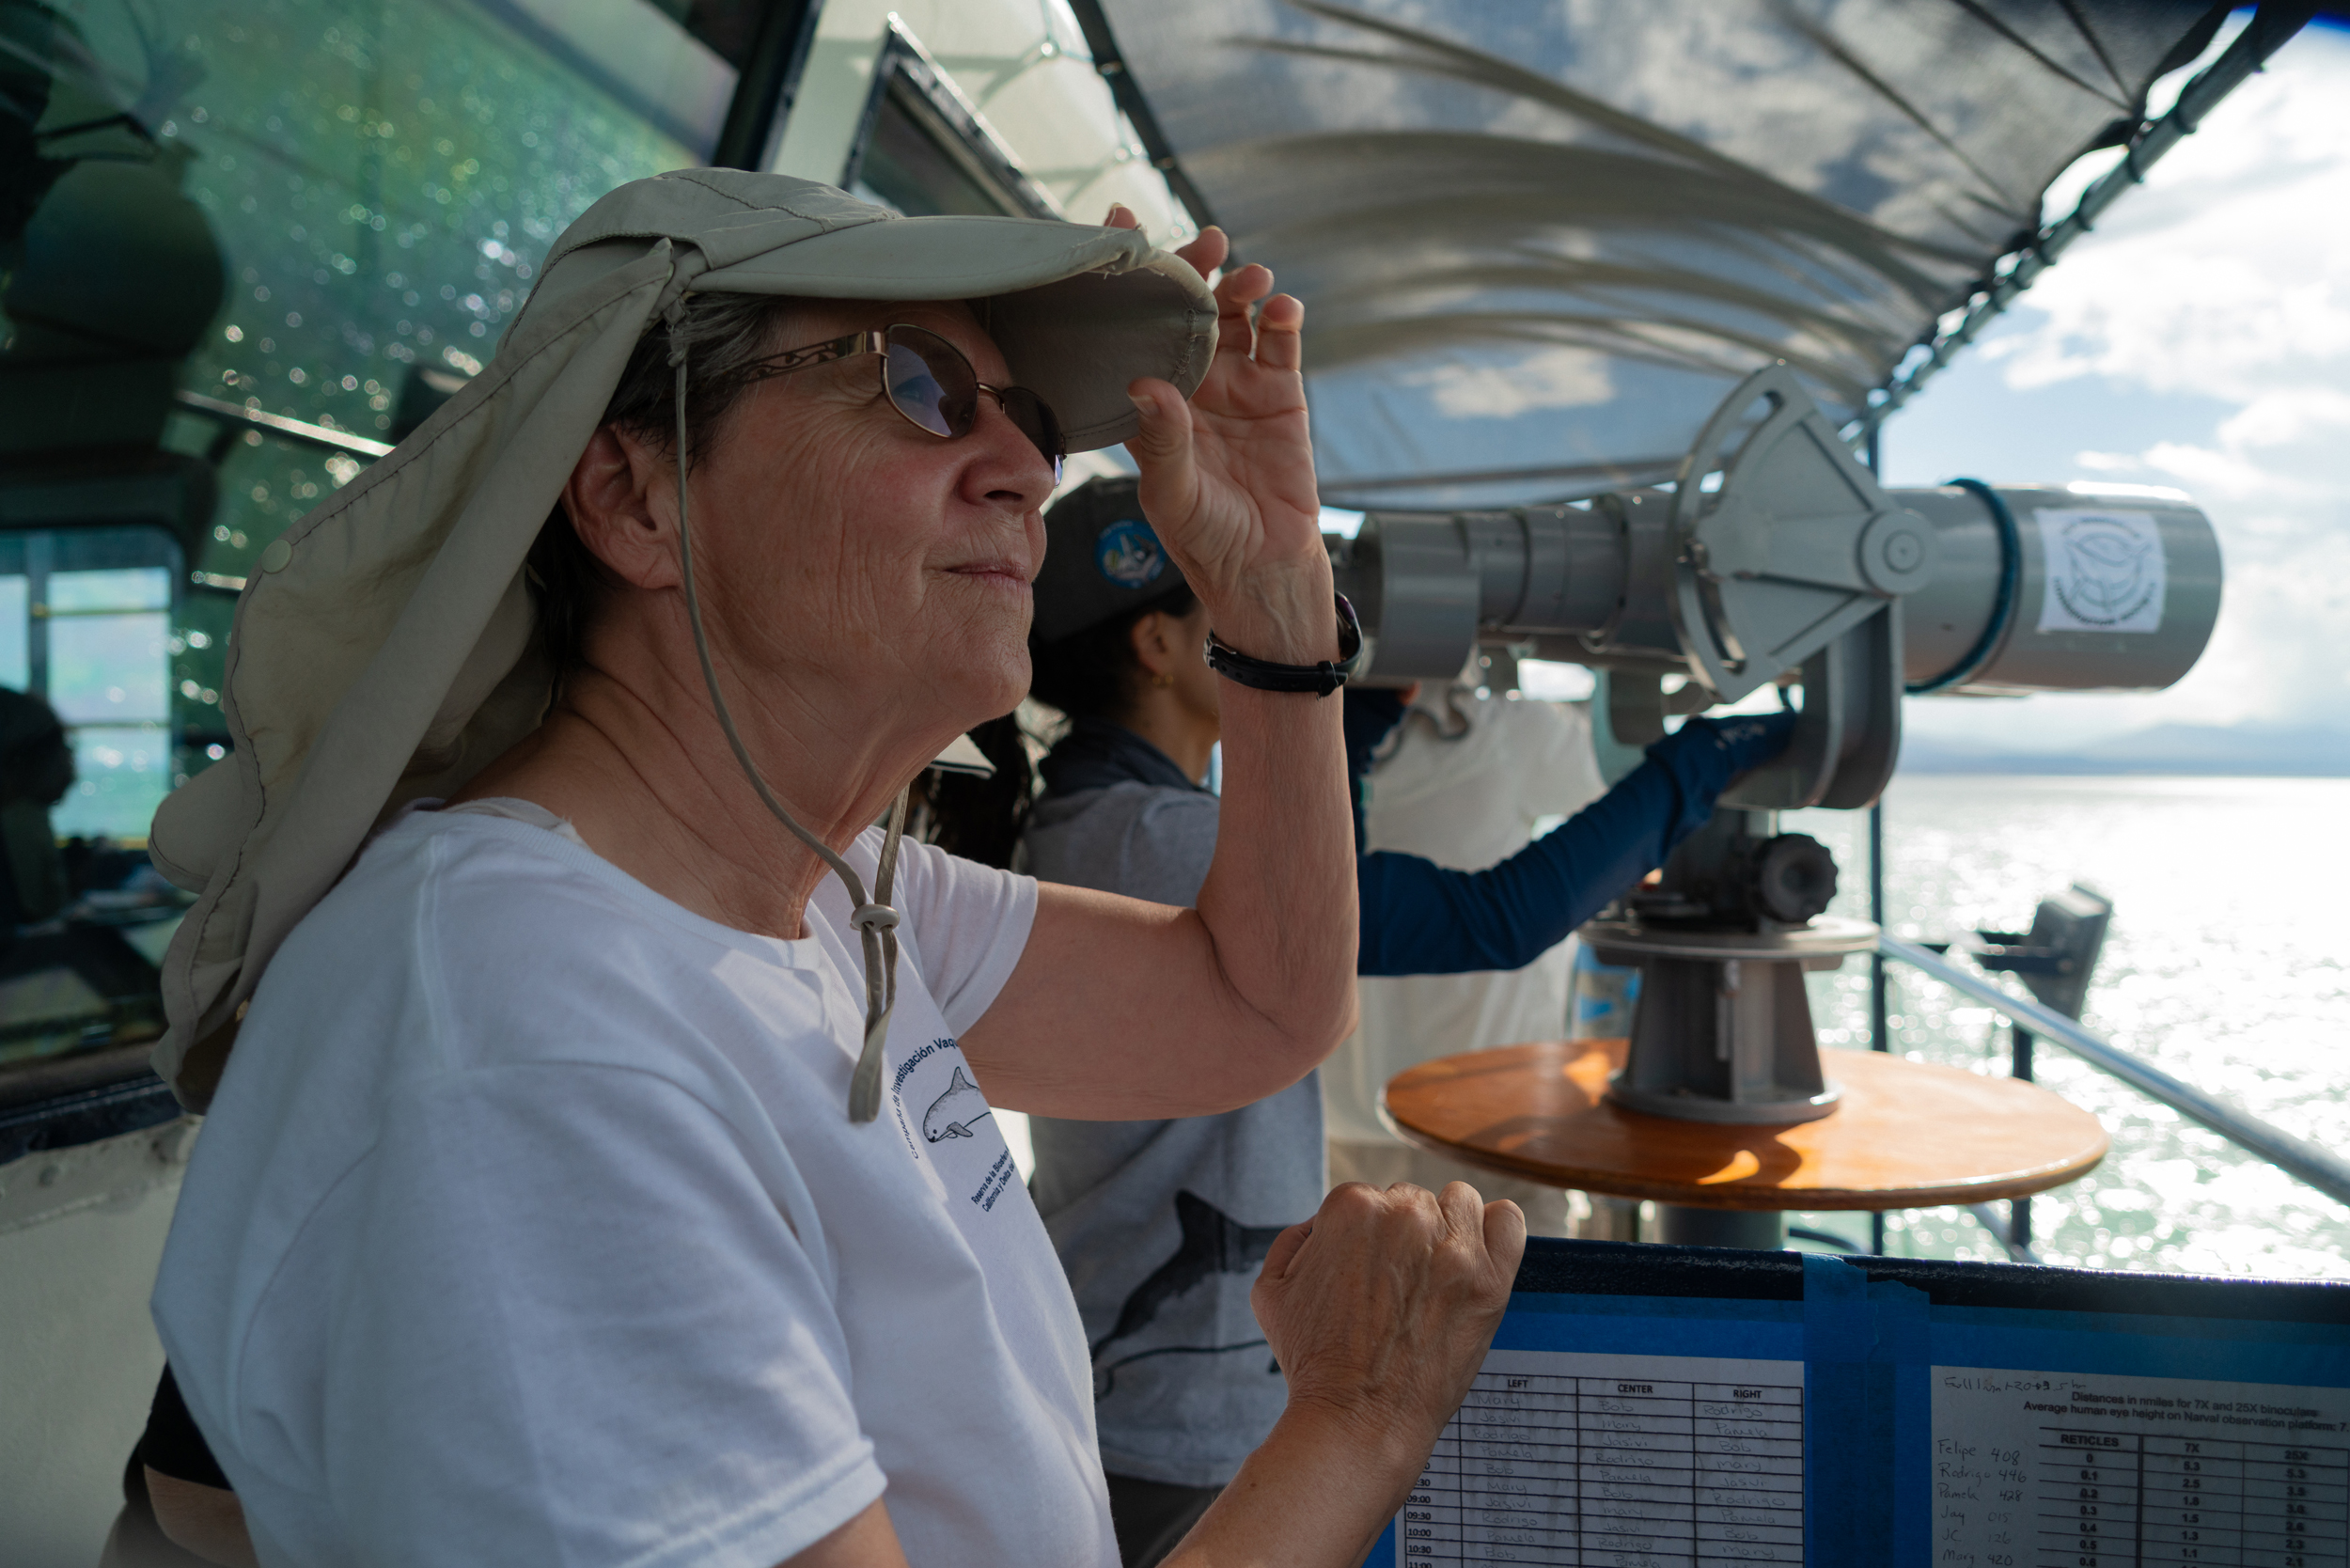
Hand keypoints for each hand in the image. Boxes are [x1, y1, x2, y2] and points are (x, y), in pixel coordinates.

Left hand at [1105, 205, 1329, 662]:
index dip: (1125, 281)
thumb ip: (1162, 440)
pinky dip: (1282, 318)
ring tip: (1249, 277)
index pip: (1129, 330)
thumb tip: (1144, 385)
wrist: (1264, 567)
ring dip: (1240, 289)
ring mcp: (1236, 384)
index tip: (1116, 227)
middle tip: (1203, 243)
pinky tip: (1282, 307)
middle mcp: (1189, 384)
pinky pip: (1279, 342)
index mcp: (1147, 402)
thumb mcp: (1172, 494)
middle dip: (1192, 271)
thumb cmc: (1204, 538)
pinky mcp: (1280, 393)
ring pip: (1235, 317)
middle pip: (1185, 310)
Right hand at [1251, 1181, 1524, 1457]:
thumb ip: (1295, 1239)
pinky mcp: (1489, 1280)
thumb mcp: (1272, 1289)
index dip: (1363, 1242)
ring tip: (1433, 1276)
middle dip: (1403, 1237)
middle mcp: (1404, 1215)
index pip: (1368, 1199)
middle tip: (1394, 1288)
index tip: (1365, 1277)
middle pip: (1413, 1201)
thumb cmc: (1314, 1361)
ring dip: (1448, 1230)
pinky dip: (1495, 1233)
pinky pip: (1508, 1223)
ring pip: (1459, 1203)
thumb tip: (1321, 1224)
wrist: (1357, 1420)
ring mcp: (1453, 1247)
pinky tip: (1475, 1260)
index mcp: (1351, 1207)